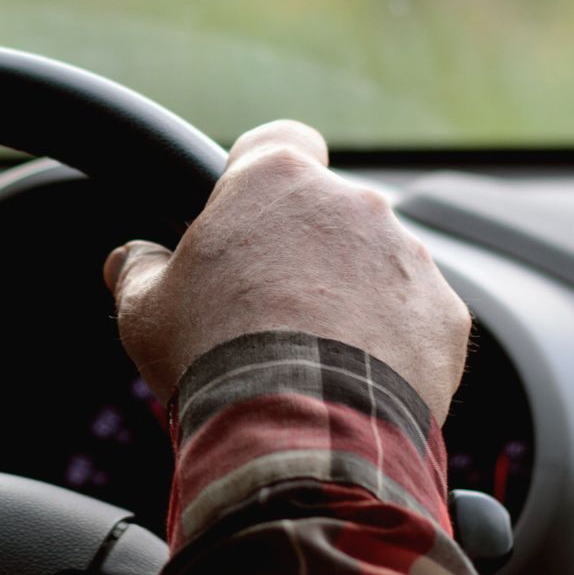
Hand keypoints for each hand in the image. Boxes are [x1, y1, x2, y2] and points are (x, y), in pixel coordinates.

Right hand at [104, 120, 471, 422]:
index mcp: (275, 181)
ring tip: (316, 357)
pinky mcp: (445, 314)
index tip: (250, 212)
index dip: (263, 174)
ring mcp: (407, 257)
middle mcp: (351, 203)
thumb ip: (139, 271)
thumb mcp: (146, 311)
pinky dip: (394, 343)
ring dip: (353, 296)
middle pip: (330, 211)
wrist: (299, 435)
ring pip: (378, 264)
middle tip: (271, 307)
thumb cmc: (216, 358)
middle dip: (308, 250)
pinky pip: (417, 318)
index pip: (280, 140)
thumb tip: (128, 261)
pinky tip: (357, 381)